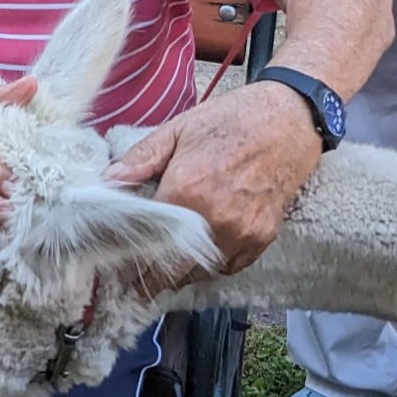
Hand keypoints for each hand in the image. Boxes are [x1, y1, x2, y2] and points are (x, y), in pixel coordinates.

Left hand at [105, 82, 320, 281]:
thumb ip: (140, 158)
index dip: (131, 260)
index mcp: (186, 190)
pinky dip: (214, 264)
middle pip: (173, 270)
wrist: (289, 118)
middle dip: (153, 277)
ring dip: (182, 273)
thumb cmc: (231, 119)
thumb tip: (107, 181)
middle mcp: (214, 218)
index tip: (119, 270)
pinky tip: (203, 250)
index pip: (148, 242)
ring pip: (201, 273)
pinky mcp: (263, 236)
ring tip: (168, 264)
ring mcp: (241, 231)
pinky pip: (231, 266)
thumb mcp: (178, 129)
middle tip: (138, 277)